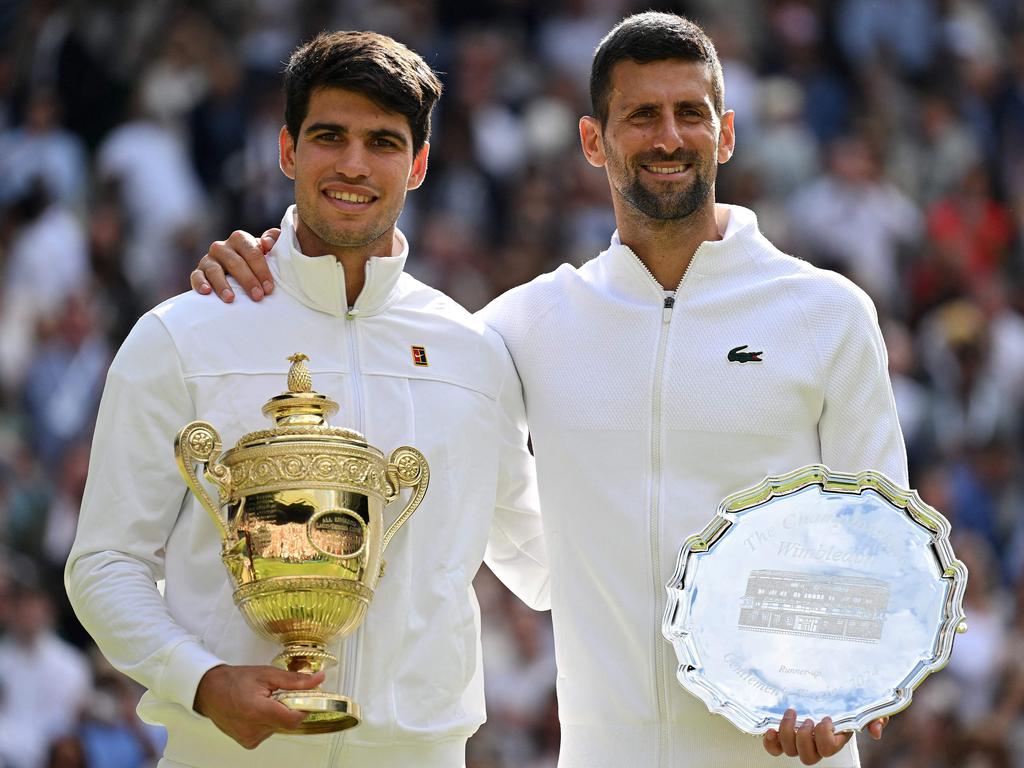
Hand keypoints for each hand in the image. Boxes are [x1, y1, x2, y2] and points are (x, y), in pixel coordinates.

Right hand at [191, 228, 280, 302]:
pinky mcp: (199, 272)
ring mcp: (209, 259)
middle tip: (258, 296)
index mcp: (240, 239)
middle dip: (248, 280)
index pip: (252, 252)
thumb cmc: (257, 263)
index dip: (262, 270)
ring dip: (223, 285)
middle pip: (235, 262)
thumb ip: (274, 239)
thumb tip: (267, 243)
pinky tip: (207, 292)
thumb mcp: (269, 250)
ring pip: (215, 270)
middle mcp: (222, 247)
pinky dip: (200, 283)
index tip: (269, 288)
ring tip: (231, 299)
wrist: (238, 274)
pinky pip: (196, 276)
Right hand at [193, 663, 324, 748]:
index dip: (303, 707)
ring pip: (279, 727)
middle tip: (278, 693)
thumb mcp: (267, 674)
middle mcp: (253, 729)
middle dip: (289, 707)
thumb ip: (294, 680)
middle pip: (288, 722)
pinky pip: (269, 731)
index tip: (304, 695)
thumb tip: (318, 680)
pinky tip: (257, 710)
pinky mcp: (248, 742)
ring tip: (264, 700)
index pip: (294, 719)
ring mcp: (250, 738)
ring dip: (278, 714)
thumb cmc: (235, 680)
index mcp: (258, 711)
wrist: (210, 691)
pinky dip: (269, 720)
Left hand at [762, 709, 887, 764]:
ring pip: (790, 750)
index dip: (824, 737)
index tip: (825, 717)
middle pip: (807, 756)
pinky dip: (771, 742)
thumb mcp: (865, 705)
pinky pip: (774, 748)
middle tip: (807, 718)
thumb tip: (875, 732)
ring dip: (788, 733)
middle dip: (805, 737)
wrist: (829, 688)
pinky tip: (771, 729)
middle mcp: (816, 743)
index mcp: (834, 738)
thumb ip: (875, 717)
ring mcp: (799, 739)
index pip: (829, 749)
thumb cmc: (847, 699)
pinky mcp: (784, 733)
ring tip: (791, 713)